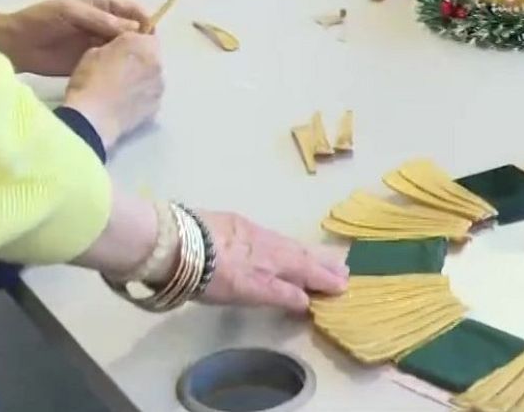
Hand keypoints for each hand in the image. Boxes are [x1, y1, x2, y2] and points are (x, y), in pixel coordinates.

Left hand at [0, 0, 148, 76]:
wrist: (14, 43)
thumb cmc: (41, 19)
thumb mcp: (72, 12)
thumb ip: (101, 20)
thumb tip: (134, 29)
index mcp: (103, 6)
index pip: (133, 10)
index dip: (145, 21)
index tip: (151, 37)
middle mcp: (105, 24)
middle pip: (132, 32)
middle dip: (140, 42)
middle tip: (145, 58)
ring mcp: (98, 44)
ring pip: (123, 50)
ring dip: (130, 57)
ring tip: (136, 70)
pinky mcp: (91, 62)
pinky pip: (109, 64)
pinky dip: (116, 69)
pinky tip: (122, 78)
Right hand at [63, 31, 163, 148]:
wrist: (92, 118)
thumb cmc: (89, 80)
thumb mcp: (94, 52)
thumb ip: (114, 45)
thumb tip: (119, 48)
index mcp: (142, 45)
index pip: (146, 35)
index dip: (134, 41)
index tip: (122, 49)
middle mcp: (157, 63)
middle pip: (153, 56)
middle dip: (141, 59)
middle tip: (121, 69)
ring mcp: (159, 87)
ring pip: (154, 76)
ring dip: (144, 78)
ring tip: (123, 89)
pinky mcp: (157, 107)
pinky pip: (151, 96)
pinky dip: (143, 97)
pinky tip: (126, 103)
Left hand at [194, 211, 348, 311]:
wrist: (178, 241)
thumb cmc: (206, 276)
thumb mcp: (242, 293)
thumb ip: (276, 294)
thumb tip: (304, 299)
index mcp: (270, 270)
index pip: (302, 278)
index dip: (321, 284)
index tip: (342, 288)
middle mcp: (268, 251)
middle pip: (301, 260)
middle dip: (323, 267)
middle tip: (345, 271)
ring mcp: (254, 235)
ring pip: (290, 246)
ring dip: (311, 254)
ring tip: (328, 259)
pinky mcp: (240, 224)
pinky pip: (277, 236)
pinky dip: (290, 243)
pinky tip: (291, 245)